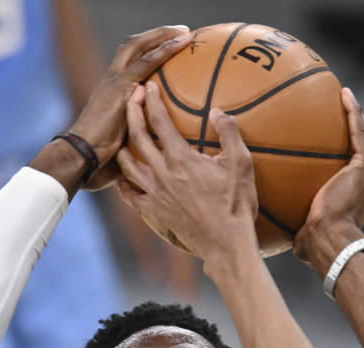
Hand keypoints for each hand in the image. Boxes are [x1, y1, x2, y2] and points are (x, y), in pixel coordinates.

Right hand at [63, 26, 192, 190]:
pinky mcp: (120, 89)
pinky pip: (145, 63)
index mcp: (112, 93)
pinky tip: (180, 44)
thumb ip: (142, 141)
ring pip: (139, 48)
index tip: (169, 49)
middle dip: (157, 36)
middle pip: (134, 47)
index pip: (130, 64)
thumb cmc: (101, 164)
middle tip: (181, 33)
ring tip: (185, 33)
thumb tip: (164, 155)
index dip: (148, 53)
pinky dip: (163, 51)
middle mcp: (112, 81)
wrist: (81, 160)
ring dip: (163, 37)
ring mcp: (114, 82)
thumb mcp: (127, 149)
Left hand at [117, 84, 258, 260]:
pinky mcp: (156, 212)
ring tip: (122, 136)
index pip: (159, 120)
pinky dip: (125, 185)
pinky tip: (123, 179)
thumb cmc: (236, 205)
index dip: (152, 100)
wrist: (226, 246)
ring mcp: (156, 194)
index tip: (149, 85)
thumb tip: (217, 111)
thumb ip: (229, 133)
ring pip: (128, 165)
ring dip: (123, 146)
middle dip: (132, 113)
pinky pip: (132, 196)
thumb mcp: (241, 165)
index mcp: (181, 158)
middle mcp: (163, 173)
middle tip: (131, 99)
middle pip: (138, 137)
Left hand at [293, 87, 363, 270]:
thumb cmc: (314, 244)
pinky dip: (354, 112)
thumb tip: (281, 231)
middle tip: (342, 110)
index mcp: (357, 198)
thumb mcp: (303, 233)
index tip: (334, 141)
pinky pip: (358, 132)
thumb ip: (298, 225)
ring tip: (345, 96)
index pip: (352, 169)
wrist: (330, 241)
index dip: (345, 152)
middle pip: (361, 148)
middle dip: (354, 128)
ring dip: (356, 115)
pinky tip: (344, 94)